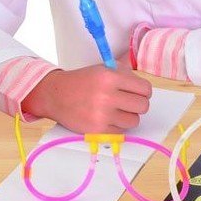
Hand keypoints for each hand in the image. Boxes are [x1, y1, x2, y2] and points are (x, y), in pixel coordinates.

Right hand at [22, 65, 151, 133]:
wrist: (55, 95)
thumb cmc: (82, 81)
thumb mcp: (102, 69)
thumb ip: (124, 72)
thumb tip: (141, 78)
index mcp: (110, 77)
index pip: (145, 89)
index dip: (144, 92)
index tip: (139, 93)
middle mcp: (107, 96)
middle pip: (143, 106)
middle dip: (138, 104)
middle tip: (129, 103)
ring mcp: (102, 115)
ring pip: (134, 121)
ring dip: (128, 117)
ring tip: (116, 111)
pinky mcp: (97, 130)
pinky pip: (121, 131)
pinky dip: (117, 126)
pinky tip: (107, 118)